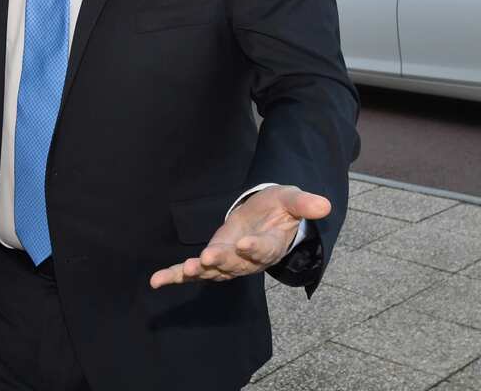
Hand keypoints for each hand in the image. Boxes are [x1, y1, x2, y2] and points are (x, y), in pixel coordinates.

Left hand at [149, 186, 329, 288]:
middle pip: (234, 264)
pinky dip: (174, 276)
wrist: (267, 217)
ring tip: (184, 270)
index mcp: (269, 245)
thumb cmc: (280, 208)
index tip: (244, 244)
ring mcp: (228, 262)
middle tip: (206, 259)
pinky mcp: (211, 260)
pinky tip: (156, 281)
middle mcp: (248, 260)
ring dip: (197, 272)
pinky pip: (191, 272)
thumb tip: (325, 204)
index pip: (262, 249)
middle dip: (220, 262)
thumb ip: (304, 204)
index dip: (253, 248)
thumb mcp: (292, 199)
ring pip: (213, 272)